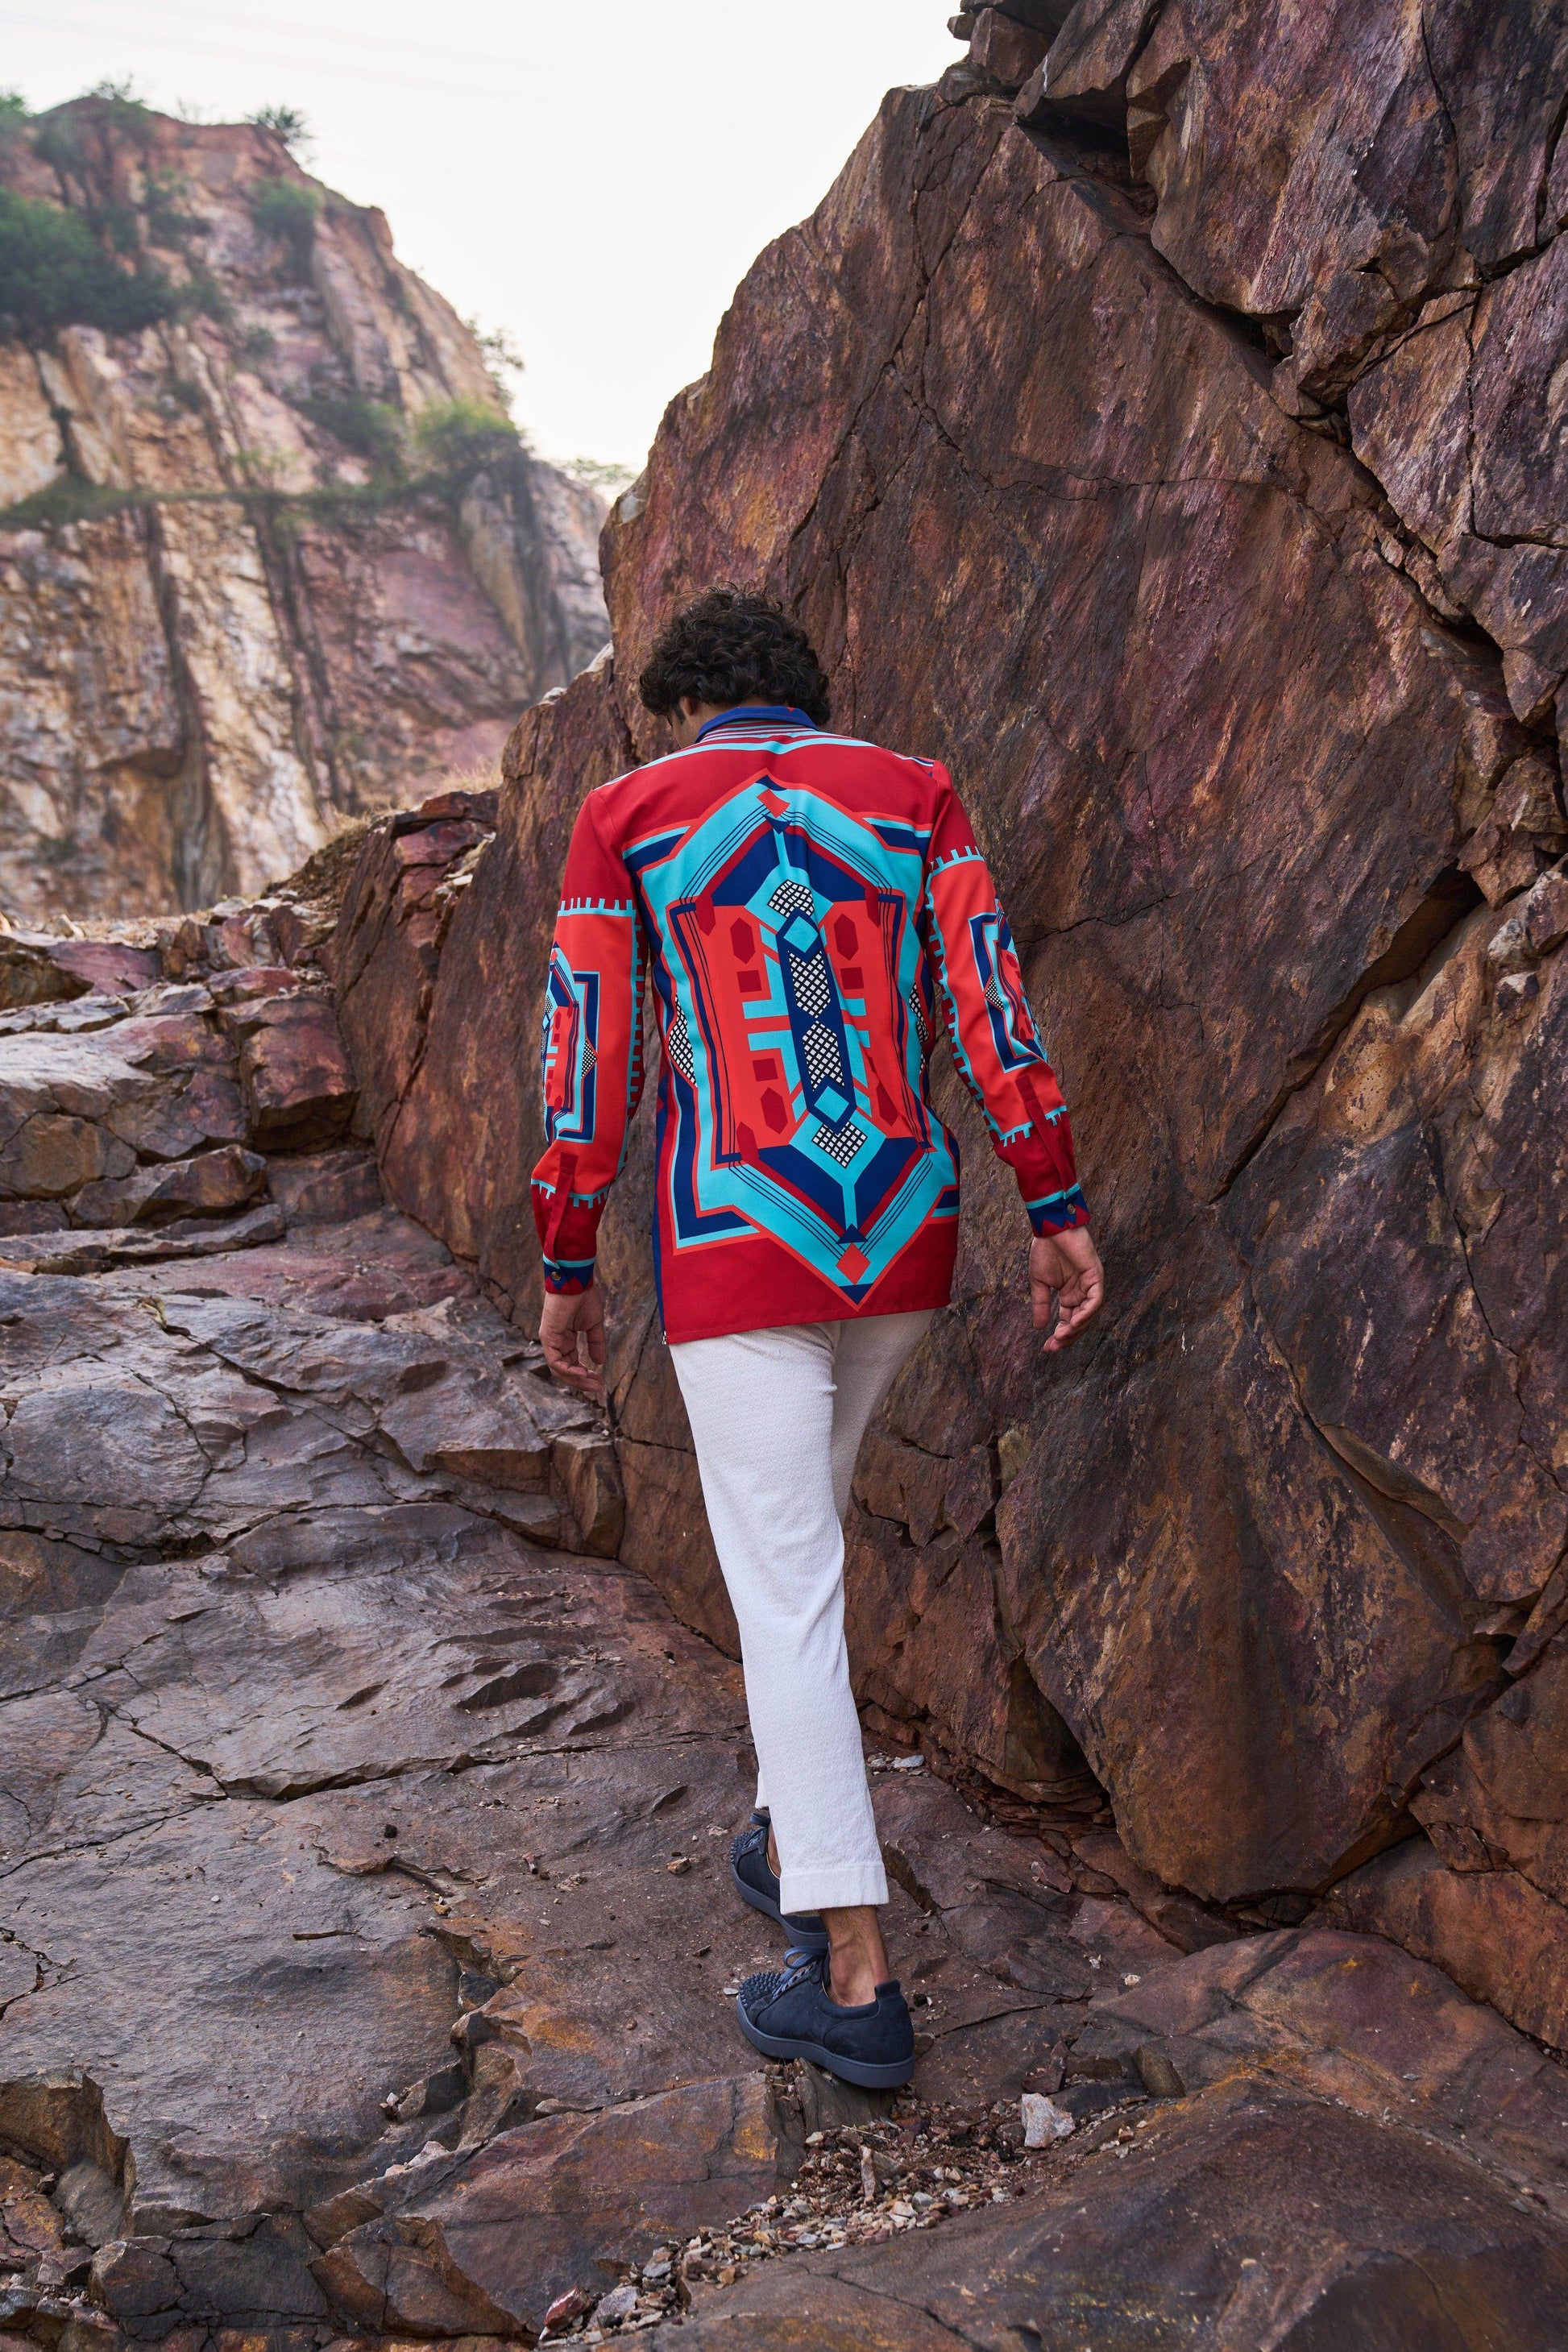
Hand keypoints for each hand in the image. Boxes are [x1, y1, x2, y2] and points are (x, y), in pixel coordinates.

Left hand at [539, 1282, 606, 1394]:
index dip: (585, 1374)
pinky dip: (568, 1370)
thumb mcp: (593, 1324)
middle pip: (565, 1370)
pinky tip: (582, 1372)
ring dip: (576, 1379)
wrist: (576, 1280)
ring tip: (593, 1383)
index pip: (572, 1363)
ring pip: (559, 1369)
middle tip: (598, 1387)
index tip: (600, 1381)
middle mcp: (555, 1342)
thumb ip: (595, 1343)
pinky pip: (555, 1361)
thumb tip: (600, 1362)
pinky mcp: (547, 1336)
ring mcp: (550, 1340)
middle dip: (581, 1381)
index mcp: (564, 1339)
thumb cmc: (583, 1297)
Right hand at [1030, 1227, 1103, 1352]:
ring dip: (1077, 1328)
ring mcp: (1090, 1285)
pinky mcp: (1096, 1276)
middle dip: (1068, 1337)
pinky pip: (1095, 1300)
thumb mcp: (1039, 1283)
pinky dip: (1086, 1313)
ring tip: (1061, 1337)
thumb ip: (1041, 1305)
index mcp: (1070, 1294)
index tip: (1047, 1348)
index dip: (1060, 1336)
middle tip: (1053, 1347)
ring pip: (1089, 1314)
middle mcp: (1082, 1292)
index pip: (1068, 1321)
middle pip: (1080, 1322)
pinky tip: (1074, 1323)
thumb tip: (1038, 1328)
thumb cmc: (1046, 1250)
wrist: (1051, 1228)